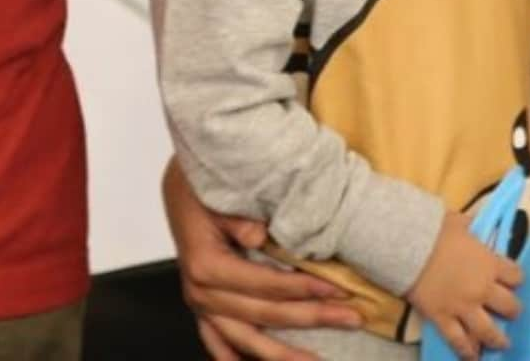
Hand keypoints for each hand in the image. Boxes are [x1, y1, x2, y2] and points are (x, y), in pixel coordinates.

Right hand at [162, 158, 362, 360]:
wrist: (178, 187)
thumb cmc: (201, 187)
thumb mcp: (217, 194)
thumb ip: (236, 218)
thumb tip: (258, 235)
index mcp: (207, 266)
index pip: (267, 286)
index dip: (304, 289)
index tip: (339, 290)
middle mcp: (202, 293)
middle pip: (265, 315)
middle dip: (312, 316)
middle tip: (351, 317)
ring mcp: (200, 306)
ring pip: (246, 340)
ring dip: (282, 354)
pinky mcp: (202, 308)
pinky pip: (218, 343)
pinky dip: (236, 359)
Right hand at [406, 211, 521, 359]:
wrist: (408, 244)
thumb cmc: (434, 229)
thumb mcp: (458, 222)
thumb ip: (470, 228)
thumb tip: (471, 226)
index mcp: (489, 264)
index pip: (516, 276)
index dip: (515, 278)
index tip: (512, 280)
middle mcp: (482, 289)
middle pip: (510, 307)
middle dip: (512, 310)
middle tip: (510, 311)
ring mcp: (463, 307)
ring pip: (489, 332)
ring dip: (498, 339)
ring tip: (502, 344)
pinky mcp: (444, 318)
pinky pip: (459, 341)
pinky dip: (467, 351)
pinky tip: (473, 356)